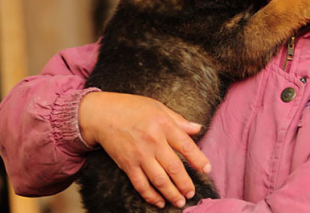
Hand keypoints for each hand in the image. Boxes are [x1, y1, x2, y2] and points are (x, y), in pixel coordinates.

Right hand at [79, 91, 210, 208]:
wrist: (102, 114)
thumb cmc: (131, 107)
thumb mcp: (158, 107)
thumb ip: (178, 120)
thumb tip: (197, 128)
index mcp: (164, 125)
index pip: (186, 146)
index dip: (199, 160)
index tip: (207, 170)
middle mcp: (153, 142)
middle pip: (174, 168)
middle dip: (186, 184)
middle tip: (192, 193)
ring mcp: (140, 155)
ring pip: (159, 180)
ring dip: (172, 194)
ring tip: (180, 202)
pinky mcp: (127, 165)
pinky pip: (141, 184)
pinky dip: (151, 196)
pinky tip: (159, 202)